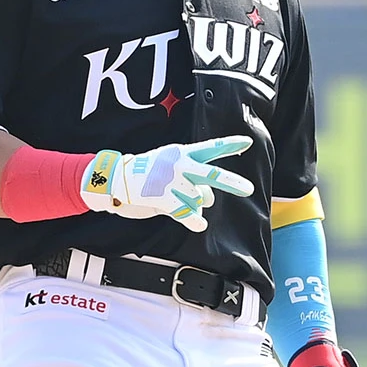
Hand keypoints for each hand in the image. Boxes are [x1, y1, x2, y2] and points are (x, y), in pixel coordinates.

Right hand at [79, 136, 253, 231]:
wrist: (117, 179)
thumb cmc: (146, 173)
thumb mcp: (170, 165)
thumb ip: (193, 178)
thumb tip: (210, 197)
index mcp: (182, 154)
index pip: (210, 148)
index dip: (229, 145)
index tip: (247, 142)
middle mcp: (180, 166)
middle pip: (211, 175)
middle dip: (232, 182)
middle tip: (249, 189)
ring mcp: (172, 183)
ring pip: (198, 201)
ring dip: (193, 205)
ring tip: (176, 200)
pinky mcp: (165, 199)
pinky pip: (189, 215)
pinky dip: (195, 222)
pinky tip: (197, 224)